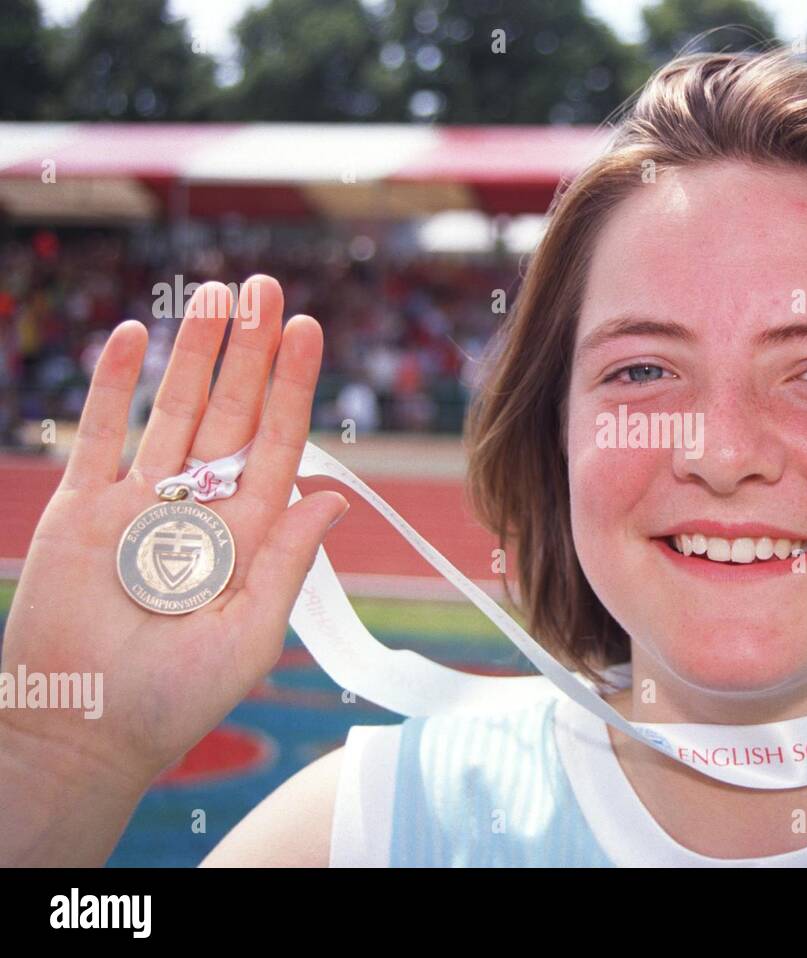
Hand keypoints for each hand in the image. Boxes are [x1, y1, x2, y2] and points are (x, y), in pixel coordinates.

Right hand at [1, 275, 347, 796]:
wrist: (82, 732)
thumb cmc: (174, 699)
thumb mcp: (250, 633)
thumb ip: (288, 561)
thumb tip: (335, 498)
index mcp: (247, 535)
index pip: (278, 444)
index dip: (292, 388)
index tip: (309, 331)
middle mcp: (198, 509)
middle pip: (231, 414)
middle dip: (250, 352)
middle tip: (267, 289)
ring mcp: (138, 504)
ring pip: (173, 410)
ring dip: (195, 353)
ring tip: (218, 295)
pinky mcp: (80, 510)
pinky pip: (100, 434)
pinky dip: (116, 385)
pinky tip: (139, 336)